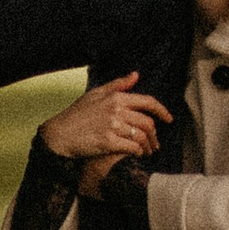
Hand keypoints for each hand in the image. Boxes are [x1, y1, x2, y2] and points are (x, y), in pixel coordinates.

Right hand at [39, 70, 164, 165]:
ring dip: (148, 146)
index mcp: (116, 97)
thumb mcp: (95, 93)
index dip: (162, 111)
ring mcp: (113, 126)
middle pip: (147, 122)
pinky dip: (138, 152)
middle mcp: (116, 110)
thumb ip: (117, 85)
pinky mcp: (109, 142)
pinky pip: (132, 148)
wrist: (60, 134)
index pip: (148, 102)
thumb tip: (136, 75)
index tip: (168, 119)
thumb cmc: (76, 114)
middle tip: (155, 143)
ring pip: (142, 136)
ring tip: (147, 151)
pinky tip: (136, 154)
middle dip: (155, 135)